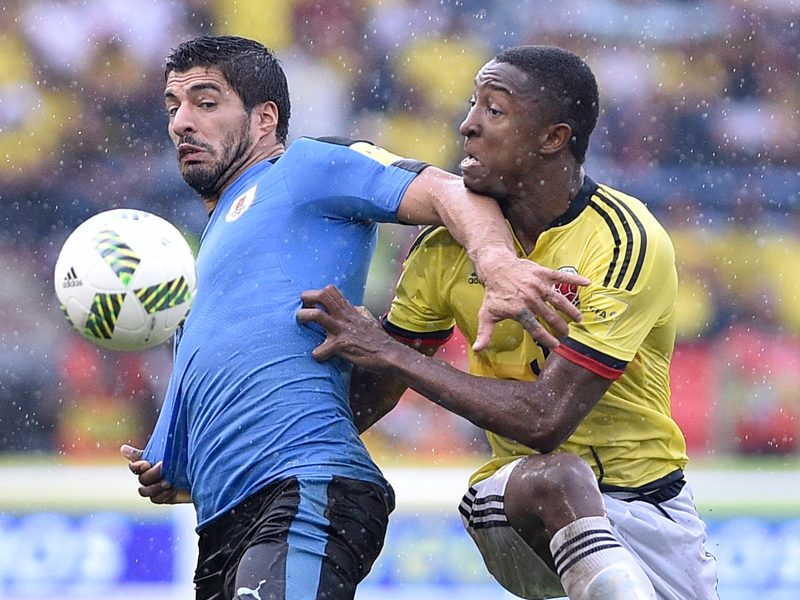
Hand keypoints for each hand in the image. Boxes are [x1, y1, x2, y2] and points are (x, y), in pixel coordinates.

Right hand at [120, 444, 191, 504]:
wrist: (206, 470)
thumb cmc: (191, 456)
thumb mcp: (176, 448)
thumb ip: (157, 445)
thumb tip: (123, 448)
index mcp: (152, 461)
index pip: (135, 465)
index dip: (136, 466)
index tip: (147, 463)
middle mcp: (152, 474)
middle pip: (142, 479)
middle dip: (152, 474)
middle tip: (164, 467)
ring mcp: (158, 486)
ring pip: (144, 491)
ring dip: (154, 487)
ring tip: (168, 482)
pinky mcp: (165, 497)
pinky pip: (155, 499)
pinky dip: (162, 495)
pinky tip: (172, 490)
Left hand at [297, 285, 396, 369]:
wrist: (390, 354)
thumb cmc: (379, 339)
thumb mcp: (369, 320)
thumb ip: (359, 312)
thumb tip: (355, 307)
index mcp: (350, 310)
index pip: (331, 291)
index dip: (316, 293)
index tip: (310, 301)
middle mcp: (345, 317)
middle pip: (322, 295)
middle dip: (307, 297)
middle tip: (302, 306)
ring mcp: (342, 330)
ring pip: (317, 315)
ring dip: (304, 316)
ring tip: (300, 321)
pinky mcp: (341, 346)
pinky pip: (322, 350)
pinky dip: (318, 354)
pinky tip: (319, 356)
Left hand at [474, 257, 589, 351]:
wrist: (496, 267)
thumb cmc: (493, 293)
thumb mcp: (487, 314)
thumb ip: (485, 333)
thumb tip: (477, 350)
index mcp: (519, 311)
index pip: (536, 329)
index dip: (547, 339)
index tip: (556, 346)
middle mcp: (530, 299)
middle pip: (550, 316)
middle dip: (560, 327)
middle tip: (567, 334)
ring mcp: (538, 285)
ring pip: (559, 300)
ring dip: (570, 310)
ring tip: (579, 319)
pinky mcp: (543, 273)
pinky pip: (561, 277)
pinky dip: (575, 280)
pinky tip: (587, 284)